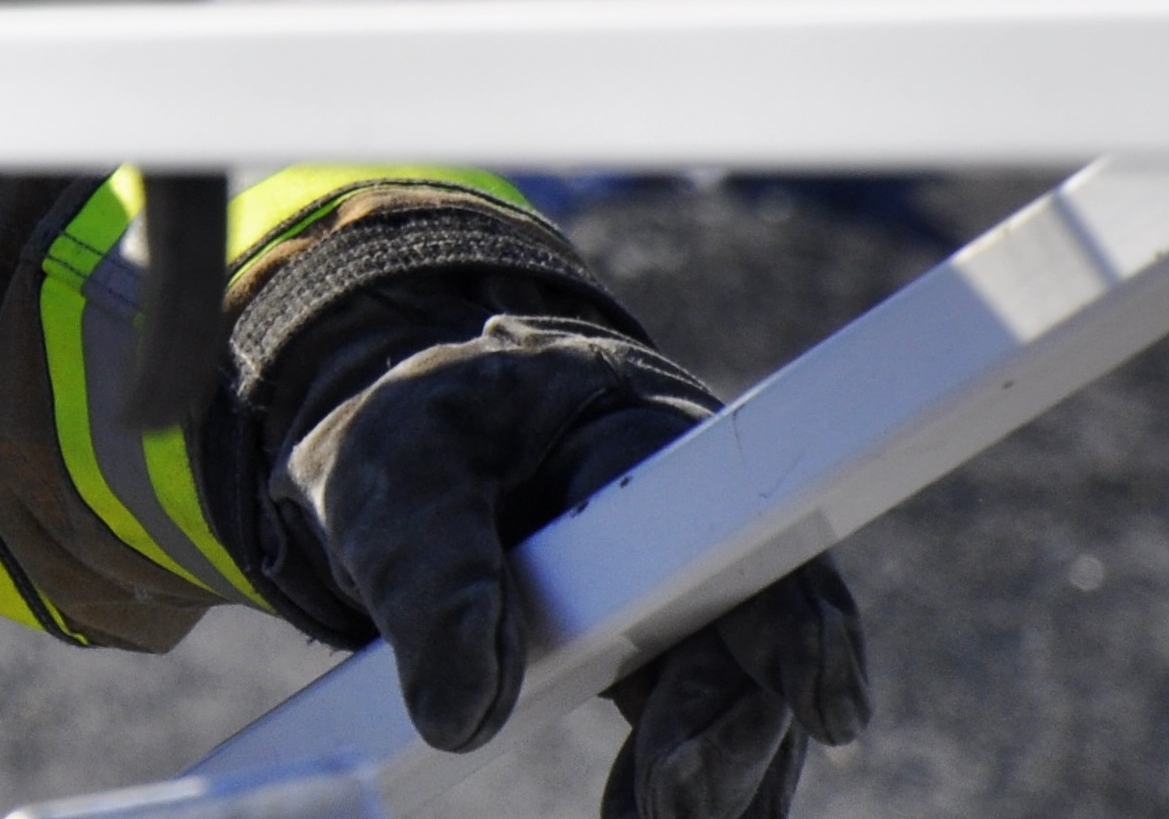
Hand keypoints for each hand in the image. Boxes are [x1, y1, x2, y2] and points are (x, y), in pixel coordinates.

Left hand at [297, 316, 869, 818]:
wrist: (422, 450)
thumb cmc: (422, 434)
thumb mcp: (395, 469)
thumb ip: (422, 571)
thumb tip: (457, 719)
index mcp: (639, 445)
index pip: (742, 530)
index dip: (793, 622)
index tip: (821, 709)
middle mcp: (695, 524)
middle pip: (754, 637)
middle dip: (732, 731)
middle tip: (672, 804)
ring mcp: (693, 598)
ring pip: (739, 704)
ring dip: (715, 781)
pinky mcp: (667, 660)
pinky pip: (700, 734)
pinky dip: (683, 790)